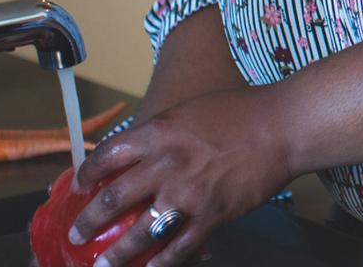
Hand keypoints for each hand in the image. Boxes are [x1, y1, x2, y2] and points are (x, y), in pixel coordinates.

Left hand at [69, 86, 296, 266]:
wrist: (283, 127)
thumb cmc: (241, 112)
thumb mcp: (190, 112)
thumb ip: (160, 134)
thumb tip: (136, 157)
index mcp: (157, 134)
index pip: (106, 157)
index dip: (86, 175)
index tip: (79, 187)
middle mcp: (165, 166)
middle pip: (113, 200)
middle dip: (88, 223)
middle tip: (78, 235)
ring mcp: (187, 194)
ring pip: (139, 234)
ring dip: (116, 255)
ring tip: (103, 266)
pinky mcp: (212, 215)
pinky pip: (179, 248)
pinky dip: (162, 264)